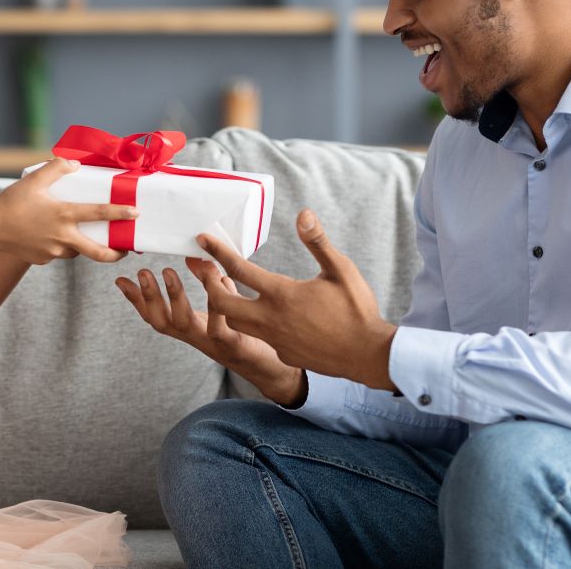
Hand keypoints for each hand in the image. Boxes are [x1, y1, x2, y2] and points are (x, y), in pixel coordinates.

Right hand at [0, 158, 135, 264]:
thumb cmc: (10, 203)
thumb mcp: (33, 180)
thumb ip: (56, 168)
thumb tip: (75, 164)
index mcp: (63, 215)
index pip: (99, 213)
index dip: (120, 213)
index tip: (136, 213)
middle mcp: (62, 237)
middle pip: (98, 253)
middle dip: (115, 254)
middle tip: (124, 250)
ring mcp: (53, 251)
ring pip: (76, 250)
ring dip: (81, 244)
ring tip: (78, 232)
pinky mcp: (43, 260)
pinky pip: (58, 252)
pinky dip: (59, 245)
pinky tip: (48, 234)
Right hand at [115, 258, 305, 405]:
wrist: (275, 372)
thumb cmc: (248, 335)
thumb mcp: (223, 309)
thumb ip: (210, 285)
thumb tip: (194, 257)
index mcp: (192, 330)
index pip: (156, 316)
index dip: (137, 300)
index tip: (120, 279)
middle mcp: (197, 338)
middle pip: (162, 321)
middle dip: (149, 297)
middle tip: (143, 271)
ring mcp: (214, 344)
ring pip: (186, 324)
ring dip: (175, 298)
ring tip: (170, 272)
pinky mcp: (235, 346)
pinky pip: (220, 330)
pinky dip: (216, 310)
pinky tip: (218, 288)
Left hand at [197, 209, 398, 391]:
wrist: (368, 355)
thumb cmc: (357, 309)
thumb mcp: (341, 270)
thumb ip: (318, 242)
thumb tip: (303, 214)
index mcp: (282, 294)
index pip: (239, 269)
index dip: (218, 252)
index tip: (202, 239)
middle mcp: (271, 319)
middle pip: (222, 303)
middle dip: (210, 284)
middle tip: (208, 270)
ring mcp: (274, 340)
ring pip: (235, 323)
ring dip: (228, 306)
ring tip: (230, 290)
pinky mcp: (283, 354)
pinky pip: (259, 338)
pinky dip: (255, 325)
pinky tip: (268, 317)